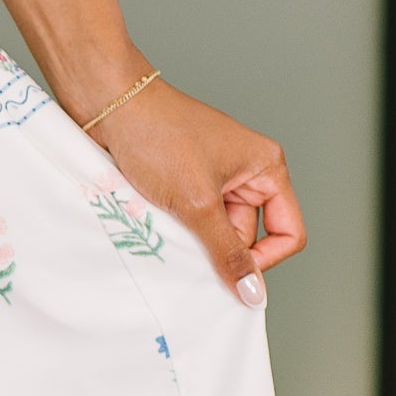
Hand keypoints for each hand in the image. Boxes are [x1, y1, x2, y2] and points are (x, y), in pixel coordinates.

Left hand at [88, 79, 305, 301]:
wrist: (108, 102)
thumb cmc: (157, 135)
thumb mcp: (197, 203)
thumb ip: (226, 251)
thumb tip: (251, 292)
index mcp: (266, 166)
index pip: (287, 231)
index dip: (264, 259)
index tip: (231, 274)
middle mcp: (246, 171)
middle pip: (248, 234)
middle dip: (219, 248)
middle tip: (187, 248)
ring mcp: (215, 176)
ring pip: (216, 230)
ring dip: (193, 238)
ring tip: (166, 227)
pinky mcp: (186, 180)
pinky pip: (192, 219)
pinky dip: (177, 228)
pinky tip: (155, 224)